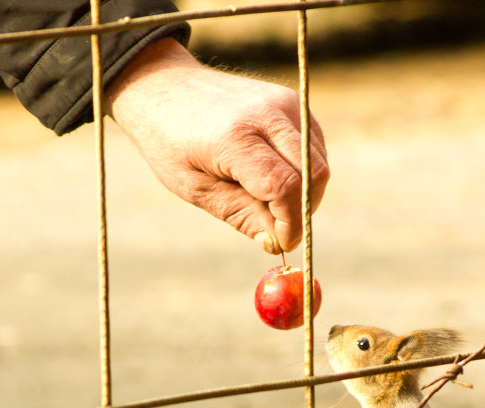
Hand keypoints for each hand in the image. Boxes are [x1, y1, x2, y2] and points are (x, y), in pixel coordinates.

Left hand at [104, 37, 329, 253]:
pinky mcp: (290, 100)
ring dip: (304, 192)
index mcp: (236, 137)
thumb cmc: (171, 142)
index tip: (282, 244)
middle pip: (314, 175)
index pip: (286, 188)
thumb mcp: (195, 188)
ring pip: (320, 162)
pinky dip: (304, 172)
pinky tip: (273, 175)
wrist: (164, 86)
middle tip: (279, 228)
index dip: (291, 225)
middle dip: (302, 211)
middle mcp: (268, 113)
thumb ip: (240, 215)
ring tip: (268, 199)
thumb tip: (277, 243)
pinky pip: (314, 147)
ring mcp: (284, 102)